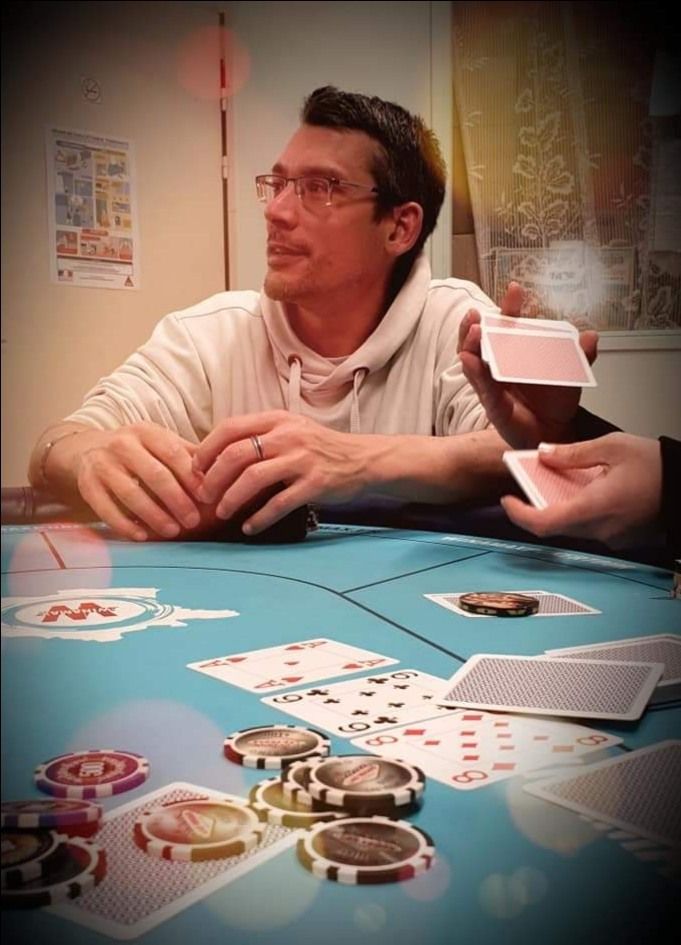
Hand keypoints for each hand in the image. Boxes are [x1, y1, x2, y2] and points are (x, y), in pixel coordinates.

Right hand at [75, 423, 204, 540]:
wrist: (87, 449)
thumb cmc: (137, 451)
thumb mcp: (160, 443)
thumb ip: (188, 456)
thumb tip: (221, 471)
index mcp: (146, 432)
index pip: (173, 453)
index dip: (191, 477)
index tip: (207, 497)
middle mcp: (122, 444)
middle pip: (154, 474)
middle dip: (177, 500)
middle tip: (193, 521)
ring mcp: (102, 464)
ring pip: (130, 492)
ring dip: (154, 515)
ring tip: (173, 531)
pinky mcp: (87, 485)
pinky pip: (105, 508)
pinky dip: (124, 525)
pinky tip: (142, 536)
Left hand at [193, 411, 372, 533]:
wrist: (363, 459)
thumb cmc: (319, 448)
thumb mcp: (290, 430)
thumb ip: (259, 437)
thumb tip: (216, 455)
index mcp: (276, 420)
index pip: (229, 428)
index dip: (206, 449)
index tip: (195, 469)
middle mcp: (287, 436)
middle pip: (236, 454)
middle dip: (212, 477)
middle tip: (203, 496)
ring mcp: (302, 459)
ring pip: (253, 477)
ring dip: (231, 498)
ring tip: (221, 512)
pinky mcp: (314, 483)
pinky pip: (279, 503)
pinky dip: (260, 518)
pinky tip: (249, 527)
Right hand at [457, 283, 598, 447]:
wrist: (555, 432)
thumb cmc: (554, 402)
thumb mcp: (570, 373)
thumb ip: (579, 355)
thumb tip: (590, 336)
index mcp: (515, 353)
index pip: (508, 326)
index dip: (510, 308)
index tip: (515, 290)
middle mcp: (498, 366)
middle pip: (479, 341)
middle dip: (474, 325)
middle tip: (476, 313)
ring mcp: (492, 385)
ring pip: (473, 362)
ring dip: (470, 345)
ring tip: (473, 331)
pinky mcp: (493, 405)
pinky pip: (482, 388)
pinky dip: (475, 373)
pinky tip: (471, 362)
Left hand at [501, 433, 661, 546]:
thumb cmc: (661, 467)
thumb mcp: (614, 447)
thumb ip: (573, 453)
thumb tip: (544, 454)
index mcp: (595, 507)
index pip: (544, 524)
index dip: (519, 515)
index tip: (508, 501)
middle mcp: (601, 530)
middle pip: (555, 525)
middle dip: (539, 506)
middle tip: (531, 484)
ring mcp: (613, 538)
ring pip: (573, 527)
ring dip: (562, 508)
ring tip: (562, 482)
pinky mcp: (622, 540)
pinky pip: (592, 528)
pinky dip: (583, 512)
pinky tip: (588, 492)